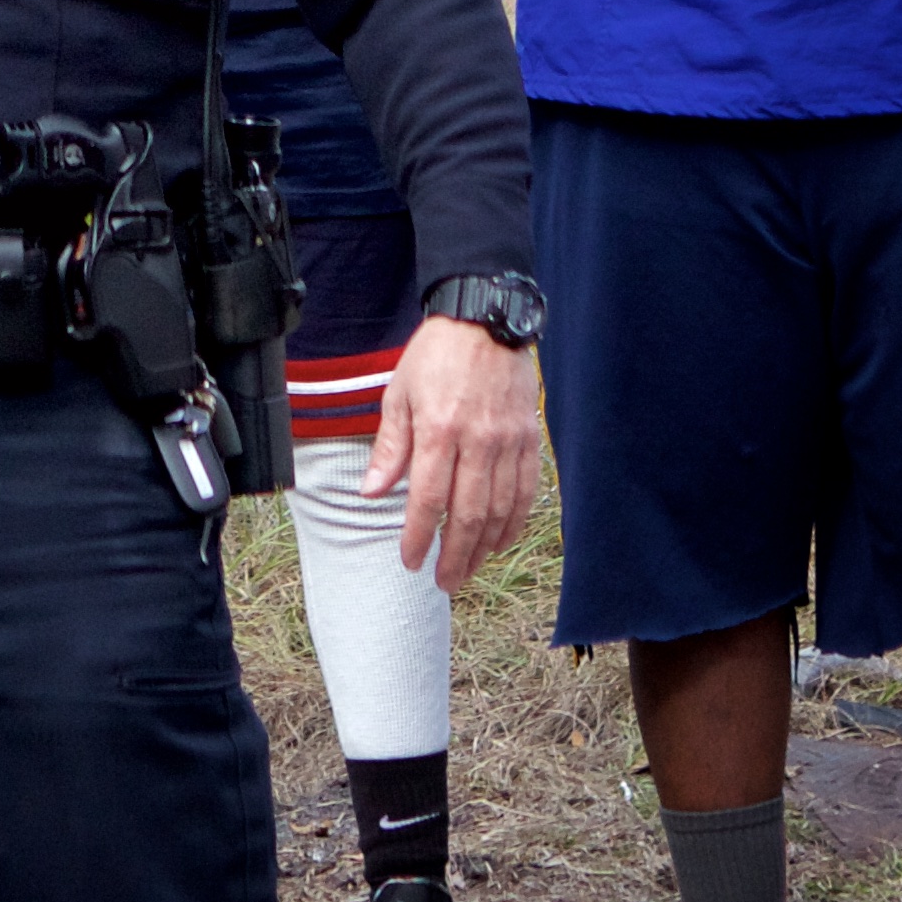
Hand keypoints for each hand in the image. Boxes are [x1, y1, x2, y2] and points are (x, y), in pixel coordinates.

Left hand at [363, 317, 545, 590]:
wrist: (485, 319)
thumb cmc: (436, 355)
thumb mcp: (399, 394)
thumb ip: (390, 448)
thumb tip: (372, 492)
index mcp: (438, 430)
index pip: (428, 499)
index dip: (418, 537)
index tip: (410, 561)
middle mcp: (477, 441)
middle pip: (467, 515)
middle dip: (454, 556)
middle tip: (443, 582)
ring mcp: (509, 442)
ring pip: (500, 510)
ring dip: (483, 548)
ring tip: (468, 569)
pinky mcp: (530, 439)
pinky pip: (526, 492)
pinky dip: (514, 523)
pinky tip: (500, 542)